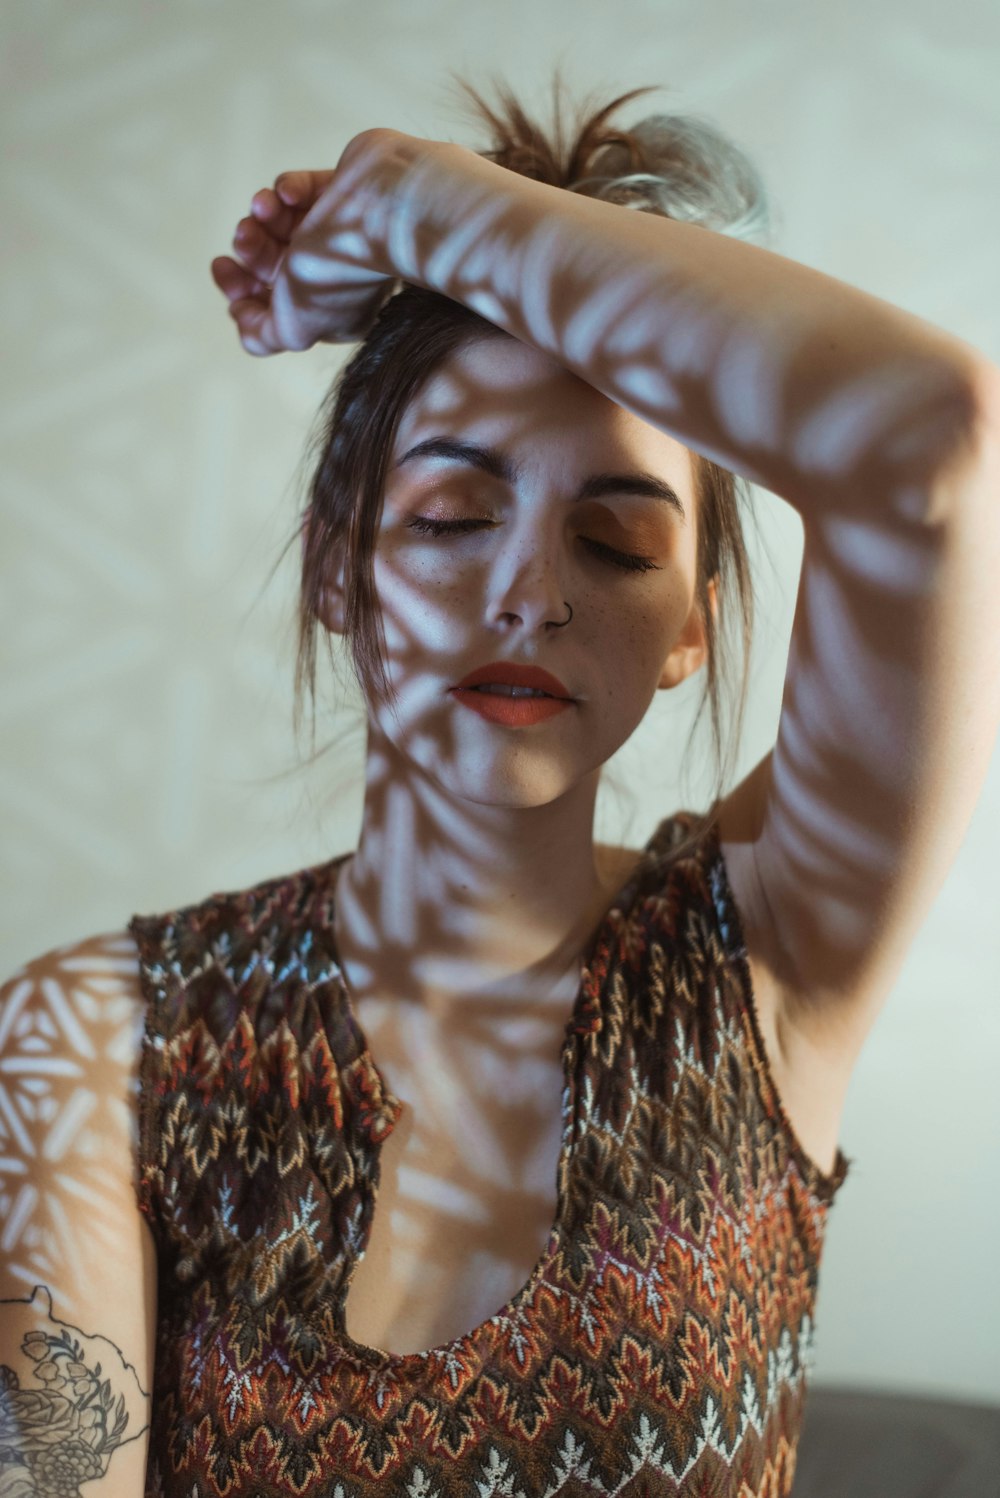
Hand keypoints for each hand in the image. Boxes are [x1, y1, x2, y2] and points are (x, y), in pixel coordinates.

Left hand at [211, 129, 426, 355]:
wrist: (382, 214)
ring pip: (281, 222)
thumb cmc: (339, 274)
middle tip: (244, 236)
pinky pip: (299, 189)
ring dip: (263, 214)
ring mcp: (338, 232)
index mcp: (331, 312)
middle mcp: (335, 275)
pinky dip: (287, 188)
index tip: (223, 268)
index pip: (275, 305)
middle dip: (250, 248)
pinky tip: (289, 193)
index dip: (240, 289)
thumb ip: (261, 336)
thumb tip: (241, 316)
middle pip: (273, 263)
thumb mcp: (292, 327)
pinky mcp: (342, 191)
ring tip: (263, 207)